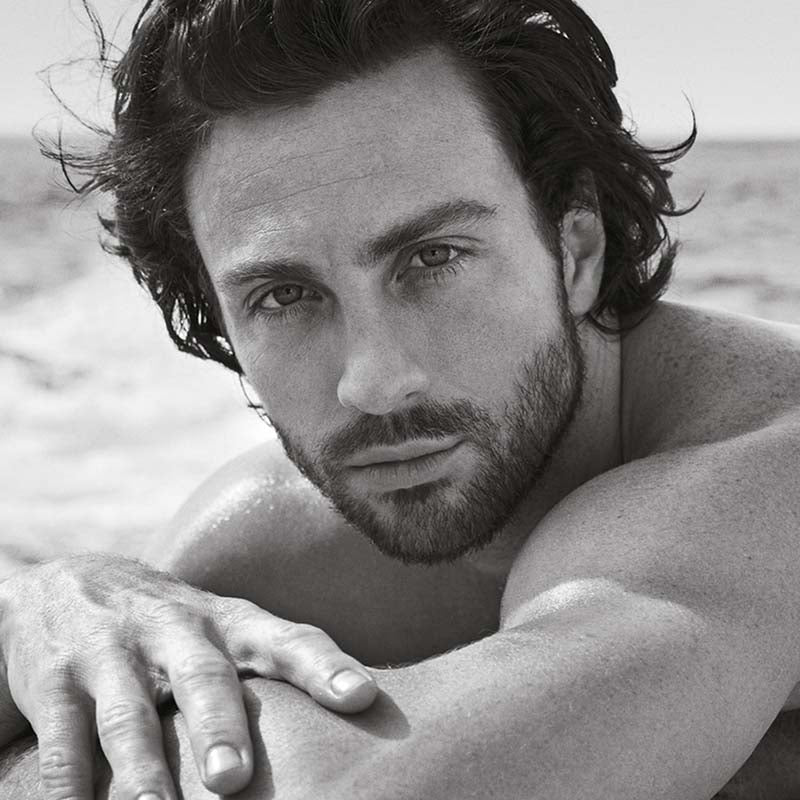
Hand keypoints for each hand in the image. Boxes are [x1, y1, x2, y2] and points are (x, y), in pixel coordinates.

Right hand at [0, 553, 377, 799]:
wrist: (69, 583)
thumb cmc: (172, 626)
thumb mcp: (224, 630)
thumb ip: (275, 665)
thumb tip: (362, 710)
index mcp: (229, 621)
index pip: (287, 639)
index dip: (325, 666)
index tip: (362, 696)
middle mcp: (176, 630)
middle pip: (205, 676)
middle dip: (220, 725)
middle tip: (233, 779)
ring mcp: (113, 652)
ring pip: (129, 714)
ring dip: (142, 768)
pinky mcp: (55, 678)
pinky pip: (61, 739)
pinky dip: (66, 784)